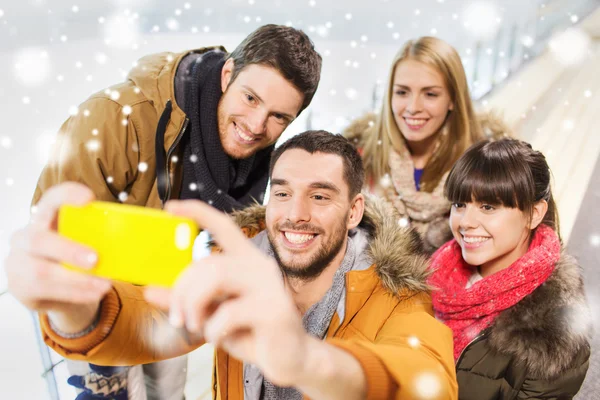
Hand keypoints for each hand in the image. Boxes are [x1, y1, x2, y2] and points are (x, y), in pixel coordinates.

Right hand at [5, 182, 111, 332]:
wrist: (52, 288)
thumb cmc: (72, 256)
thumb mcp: (80, 241)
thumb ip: (94, 235)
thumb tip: (132, 236)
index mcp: (44, 218)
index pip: (51, 199)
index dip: (67, 195)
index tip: (90, 198)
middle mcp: (25, 237)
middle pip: (39, 240)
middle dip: (68, 250)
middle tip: (95, 259)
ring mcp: (18, 264)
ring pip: (41, 272)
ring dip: (77, 279)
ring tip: (105, 284)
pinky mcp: (21, 288)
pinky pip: (47, 292)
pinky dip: (76, 293)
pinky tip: (96, 293)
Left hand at [145, 200, 308, 386]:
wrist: (290, 359)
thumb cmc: (251, 332)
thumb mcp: (213, 315)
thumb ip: (186, 301)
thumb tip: (150, 290)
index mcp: (247, 261)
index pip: (223, 225)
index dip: (197, 213)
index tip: (170, 208)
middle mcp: (260, 266)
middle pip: (209, 262)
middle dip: (182, 291)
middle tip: (177, 318)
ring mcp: (270, 286)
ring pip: (216, 276)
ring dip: (194, 305)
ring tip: (194, 326)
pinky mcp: (275, 310)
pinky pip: (229, 312)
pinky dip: (213, 330)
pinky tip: (219, 339)